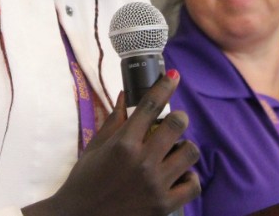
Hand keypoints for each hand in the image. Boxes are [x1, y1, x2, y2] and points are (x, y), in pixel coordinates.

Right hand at [23, 70, 200, 215]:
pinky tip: (179, 174)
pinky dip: (189, 177)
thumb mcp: (95, 147)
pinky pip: (193, 184)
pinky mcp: (164, 206)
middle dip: (179, 118)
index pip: (150, 105)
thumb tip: (124, 96)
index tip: (173, 77)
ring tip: (175, 150)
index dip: (164, 87)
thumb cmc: (85, 180)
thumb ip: (113, 121)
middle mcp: (142, 161)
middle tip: (174, 121)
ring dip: (184, 147)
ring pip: (189, 152)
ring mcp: (156, 184)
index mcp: (124, 143)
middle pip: (177, 125)